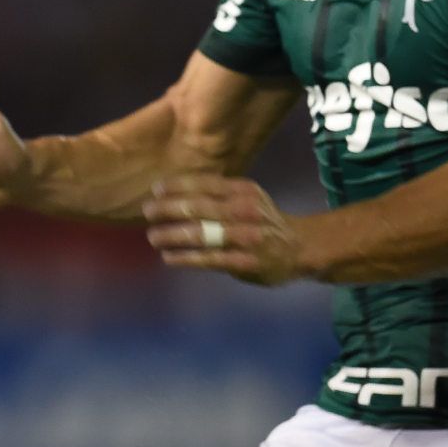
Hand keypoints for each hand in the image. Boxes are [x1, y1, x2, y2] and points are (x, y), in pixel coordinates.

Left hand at [143, 174, 305, 285]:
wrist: (300, 247)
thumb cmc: (262, 219)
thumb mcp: (247, 196)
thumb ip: (218, 192)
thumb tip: (173, 189)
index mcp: (242, 191)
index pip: (204, 184)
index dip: (176, 186)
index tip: (155, 190)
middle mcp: (244, 211)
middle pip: (198, 208)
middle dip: (167, 209)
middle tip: (147, 211)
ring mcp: (245, 238)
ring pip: (201, 234)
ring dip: (171, 235)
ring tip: (152, 236)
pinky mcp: (245, 262)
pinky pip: (209, 259)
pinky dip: (186, 258)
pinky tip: (168, 257)